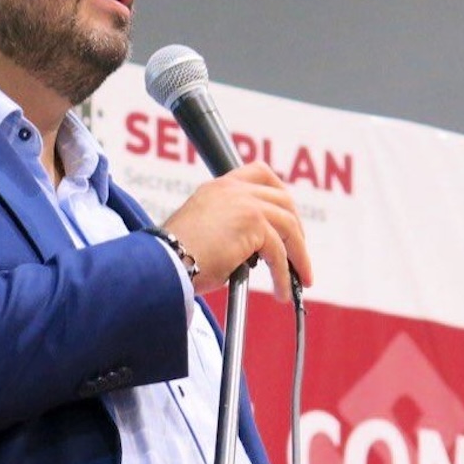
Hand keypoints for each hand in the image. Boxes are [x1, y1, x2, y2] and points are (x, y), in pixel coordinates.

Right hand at [162, 161, 313, 300]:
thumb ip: (229, 228)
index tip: (289, 213)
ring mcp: (244, 203)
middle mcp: (232, 189)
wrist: (163, 264)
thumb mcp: (204, 232)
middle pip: (282, 199)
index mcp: (218, 187)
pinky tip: (282, 291)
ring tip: (299, 280)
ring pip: (287, 226)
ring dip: (298, 255)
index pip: (259, 173)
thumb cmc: (174, 258)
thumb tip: (254, 251)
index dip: (279, 192)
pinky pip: (279, 251)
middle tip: (298, 253)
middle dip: (296, 228)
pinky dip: (284, 274)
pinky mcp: (252, 223)